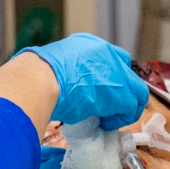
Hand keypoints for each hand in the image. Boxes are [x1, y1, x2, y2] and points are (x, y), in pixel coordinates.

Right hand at [16, 33, 148, 129]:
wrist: (39, 80)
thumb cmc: (34, 76)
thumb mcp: (51, 68)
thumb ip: (63, 74)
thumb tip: (55, 85)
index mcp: (87, 44)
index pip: (110, 59)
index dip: (108, 78)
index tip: (99, 93)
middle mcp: (105, 52)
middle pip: (125, 73)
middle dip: (119, 93)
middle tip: (106, 109)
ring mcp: (116, 70)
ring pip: (134, 91)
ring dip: (122, 108)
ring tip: (105, 119)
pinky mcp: (122, 89)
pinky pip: (132, 107)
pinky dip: (121, 118)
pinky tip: (105, 123)